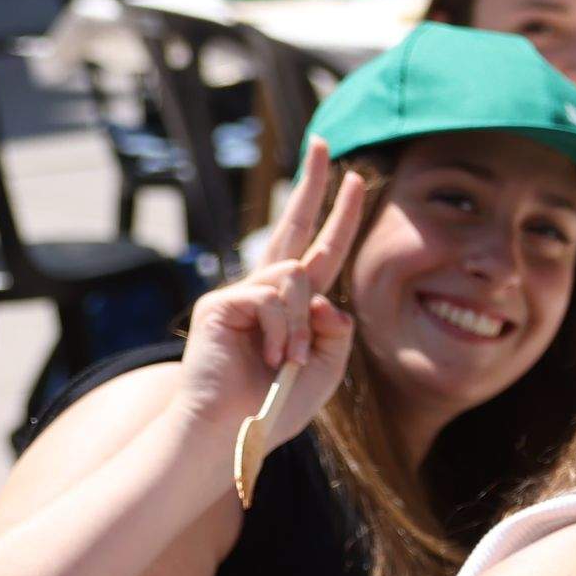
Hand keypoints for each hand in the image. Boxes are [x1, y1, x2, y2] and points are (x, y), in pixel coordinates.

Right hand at [176, 142, 371, 460]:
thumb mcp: (325, 367)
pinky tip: (268, 359)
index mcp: (293, 307)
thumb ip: (335, 329)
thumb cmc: (275, 406)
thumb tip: (326, 297)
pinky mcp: (221, 303)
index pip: (322, 251)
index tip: (355, 180)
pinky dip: (280, 333)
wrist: (232, 432)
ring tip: (286, 363)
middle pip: (294, 227)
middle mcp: (265, 292)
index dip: (339, 216)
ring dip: (299, 327)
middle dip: (312, 184)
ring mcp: (240, 294)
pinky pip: (272, 297)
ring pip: (296, 277)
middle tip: (324, 143)